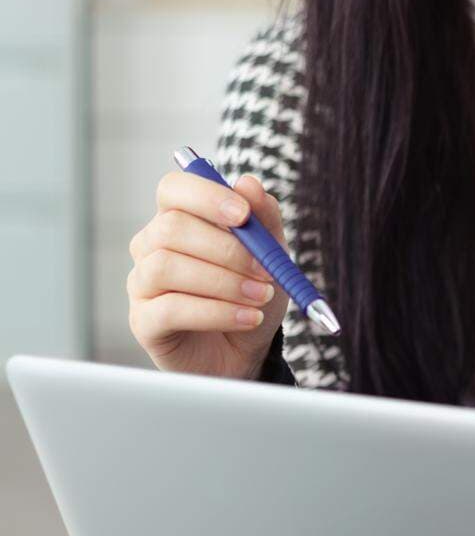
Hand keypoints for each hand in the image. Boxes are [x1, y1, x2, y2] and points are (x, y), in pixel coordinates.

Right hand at [128, 171, 289, 379]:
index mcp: (179, 219)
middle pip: (171, 227)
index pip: (173, 188)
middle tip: (266, 269)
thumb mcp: (271, 255)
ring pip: (167, 266)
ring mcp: (142, 283)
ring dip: (224, 282)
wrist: (246, 352)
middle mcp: (152, 246)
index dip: (206, 196)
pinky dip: (217, 312)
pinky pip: (170, 308)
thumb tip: (248, 183)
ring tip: (261, 297)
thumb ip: (264, 218)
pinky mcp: (144, 321)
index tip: (243, 215)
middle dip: (227, 248)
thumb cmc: (251, 295)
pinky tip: (249, 318)